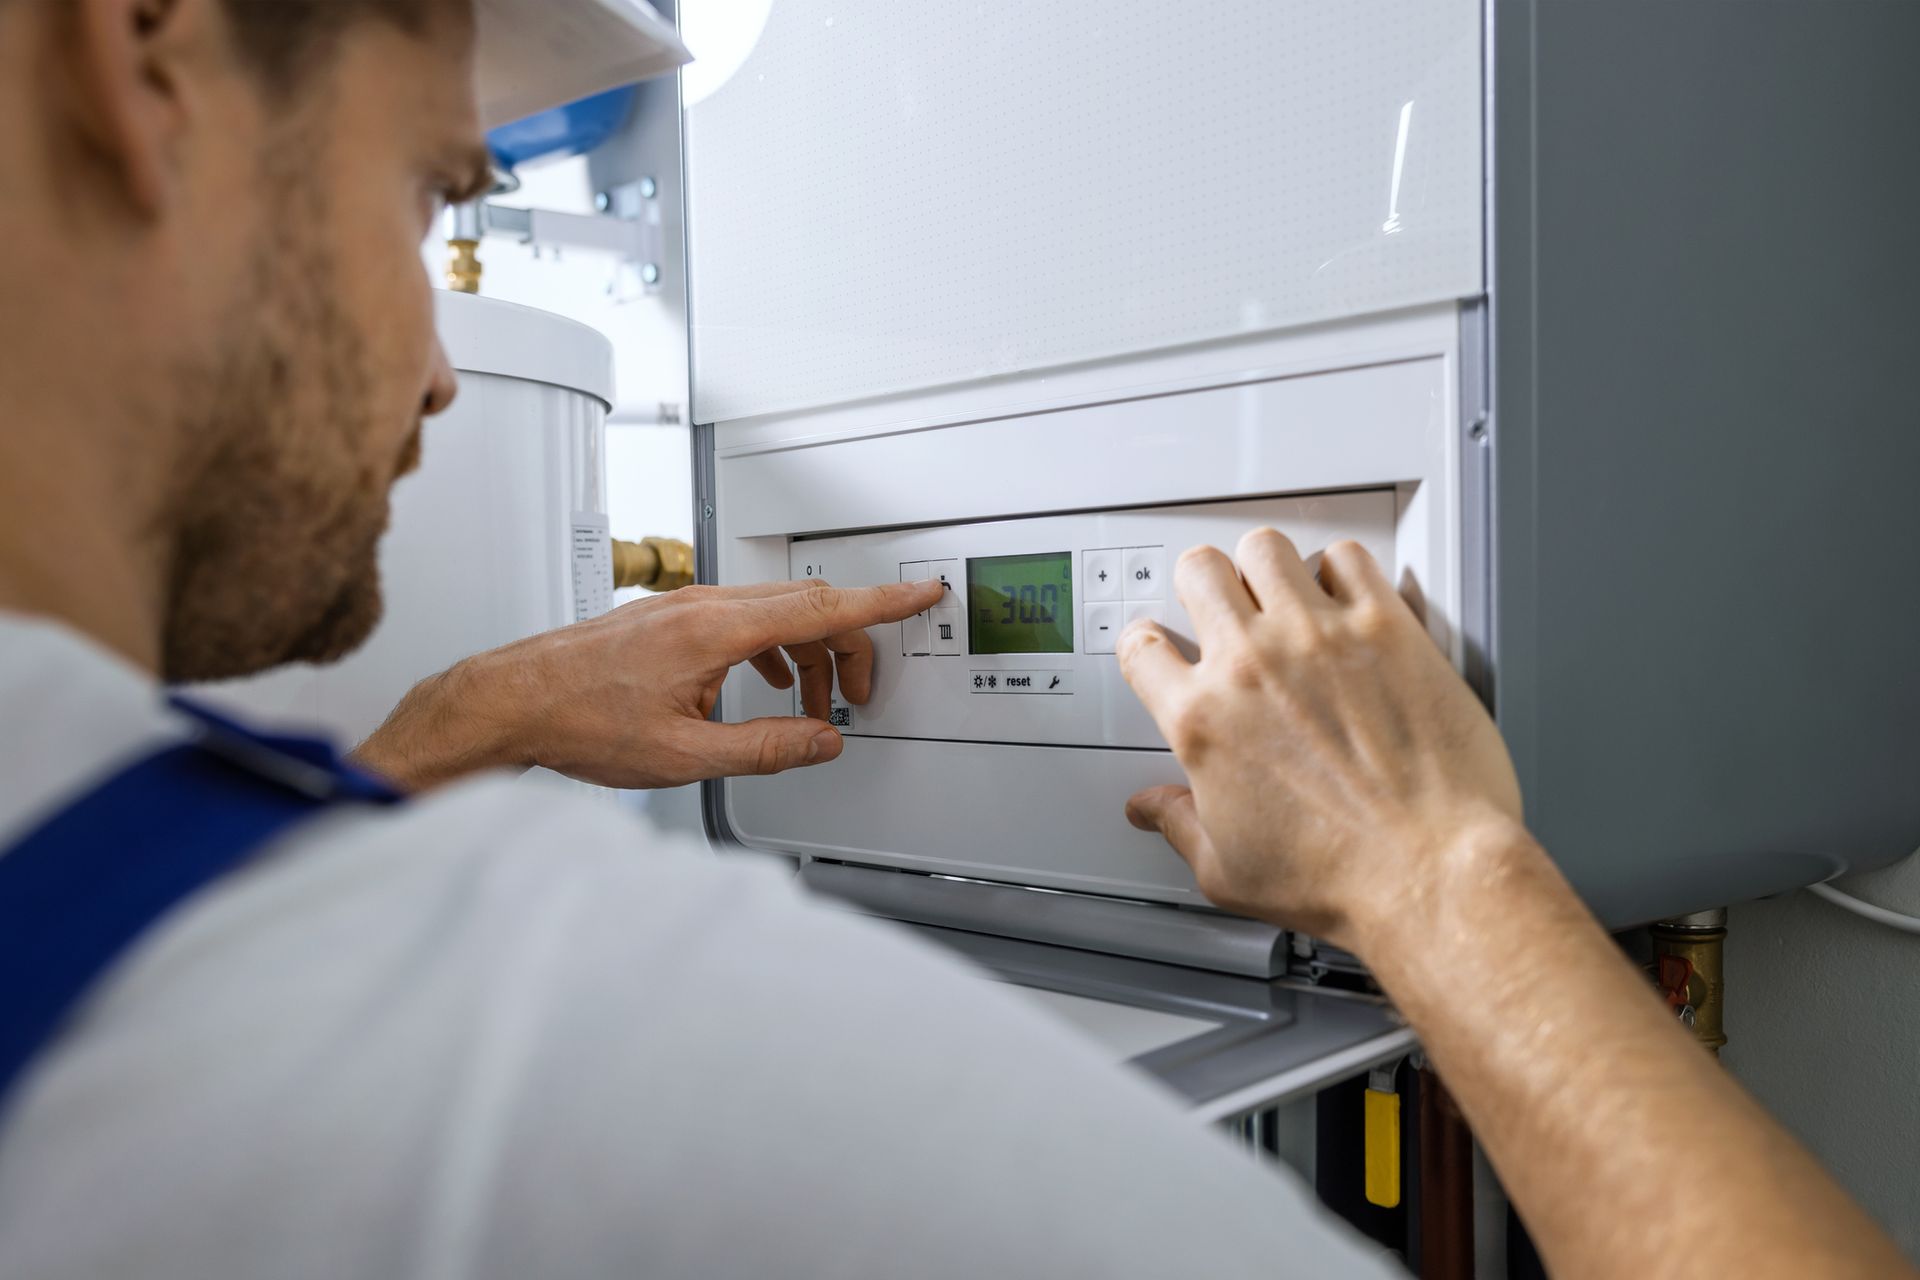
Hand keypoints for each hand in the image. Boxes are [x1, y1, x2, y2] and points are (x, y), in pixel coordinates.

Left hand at [356, 578, 944, 789]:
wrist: (510, 702)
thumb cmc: (578, 722)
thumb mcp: (685, 757)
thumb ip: (767, 748)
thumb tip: (821, 741)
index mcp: (716, 631)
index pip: (821, 608)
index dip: (881, 604)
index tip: (921, 592)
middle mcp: (702, 605)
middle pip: (806, 607)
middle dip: (847, 647)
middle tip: (856, 695)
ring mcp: (683, 605)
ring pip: (774, 611)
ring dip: (806, 651)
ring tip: (808, 703)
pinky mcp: (668, 616)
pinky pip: (742, 615)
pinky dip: (771, 644)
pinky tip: (762, 681)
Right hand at [1116, 533, 1524, 950]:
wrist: (1428, 870)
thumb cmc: (1340, 876)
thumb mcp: (1228, 870)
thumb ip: (1179, 826)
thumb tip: (1153, 811)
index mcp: (1203, 720)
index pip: (1141, 646)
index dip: (1147, 644)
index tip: (1163, 649)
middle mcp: (1252, 665)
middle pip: (1200, 571)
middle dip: (1206, 585)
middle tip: (1224, 603)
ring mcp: (1317, 638)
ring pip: (1266, 547)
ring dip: (1269, 568)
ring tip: (1284, 590)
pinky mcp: (1385, 627)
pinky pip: (1347, 557)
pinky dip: (1342, 569)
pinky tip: (1347, 596)